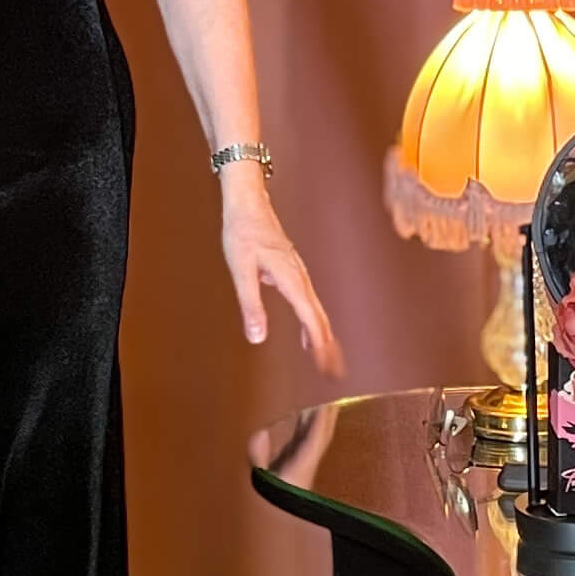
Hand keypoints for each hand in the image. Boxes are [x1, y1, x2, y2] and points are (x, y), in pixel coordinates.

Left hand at [220, 170, 344, 376]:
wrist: (248, 203)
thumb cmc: (242, 233)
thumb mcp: (240, 270)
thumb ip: (250, 304)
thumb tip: (257, 337)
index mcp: (289, 278)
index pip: (309, 317)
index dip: (319, 343)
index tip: (327, 365)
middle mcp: (299, 276)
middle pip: (319, 317)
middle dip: (327, 346)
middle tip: (334, 372)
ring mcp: (298, 272)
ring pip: (316, 309)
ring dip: (322, 335)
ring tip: (326, 358)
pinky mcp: (292, 270)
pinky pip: (308, 301)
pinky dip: (313, 320)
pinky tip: (307, 331)